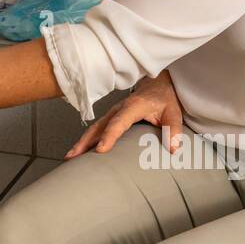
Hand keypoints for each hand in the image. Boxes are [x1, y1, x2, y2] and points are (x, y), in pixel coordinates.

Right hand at [65, 71, 184, 158]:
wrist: (158, 85)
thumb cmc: (164, 99)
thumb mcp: (174, 113)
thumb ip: (174, 130)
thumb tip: (173, 149)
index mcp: (133, 106)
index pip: (119, 123)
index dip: (109, 136)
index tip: (101, 150)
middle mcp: (119, 109)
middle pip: (99, 126)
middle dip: (85, 142)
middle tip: (73, 157)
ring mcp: (113, 113)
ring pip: (94, 128)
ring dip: (82, 142)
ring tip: (70, 158)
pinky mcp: (111, 118)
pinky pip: (97, 129)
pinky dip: (87, 140)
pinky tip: (80, 152)